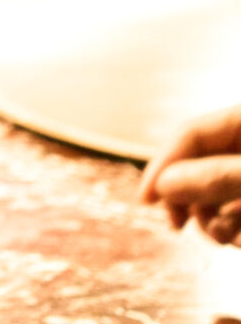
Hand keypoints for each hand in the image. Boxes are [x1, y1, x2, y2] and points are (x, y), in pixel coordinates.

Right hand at [142, 105, 240, 243]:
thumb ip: (215, 177)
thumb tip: (163, 184)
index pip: (191, 134)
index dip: (164, 164)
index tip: (145, 199)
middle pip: (198, 165)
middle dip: (187, 198)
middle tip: (176, 224)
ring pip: (215, 194)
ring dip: (211, 220)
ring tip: (222, 237)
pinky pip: (234, 214)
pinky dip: (231, 230)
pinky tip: (239, 241)